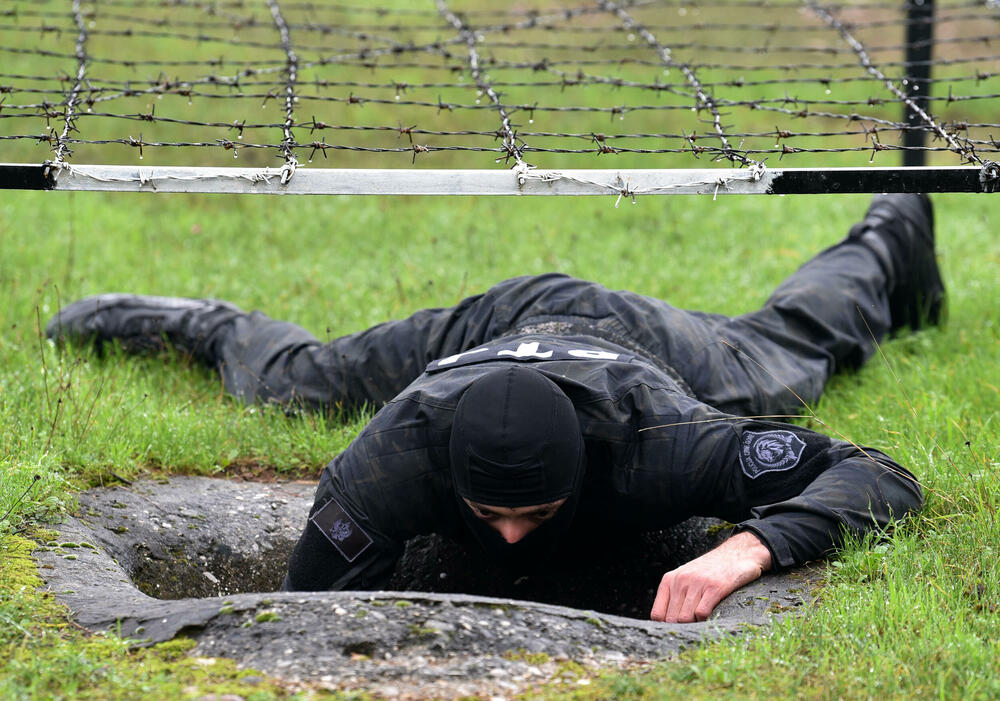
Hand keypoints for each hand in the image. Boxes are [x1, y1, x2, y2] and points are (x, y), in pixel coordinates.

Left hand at [650, 531, 772, 622]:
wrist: (736, 554)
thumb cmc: (709, 571)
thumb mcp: (685, 578)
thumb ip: (674, 596)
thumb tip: (666, 624)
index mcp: (669, 580)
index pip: (657, 614)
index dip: (665, 627)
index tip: (675, 631)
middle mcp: (680, 581)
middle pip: (671, 619)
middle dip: (681, 629)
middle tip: (692, 630)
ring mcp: (697, 583)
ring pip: (685, 618)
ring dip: (694, 625)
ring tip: (702, 623)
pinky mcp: (715, 587)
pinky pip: (702, 613)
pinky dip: (706, 621)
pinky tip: (712, 617)